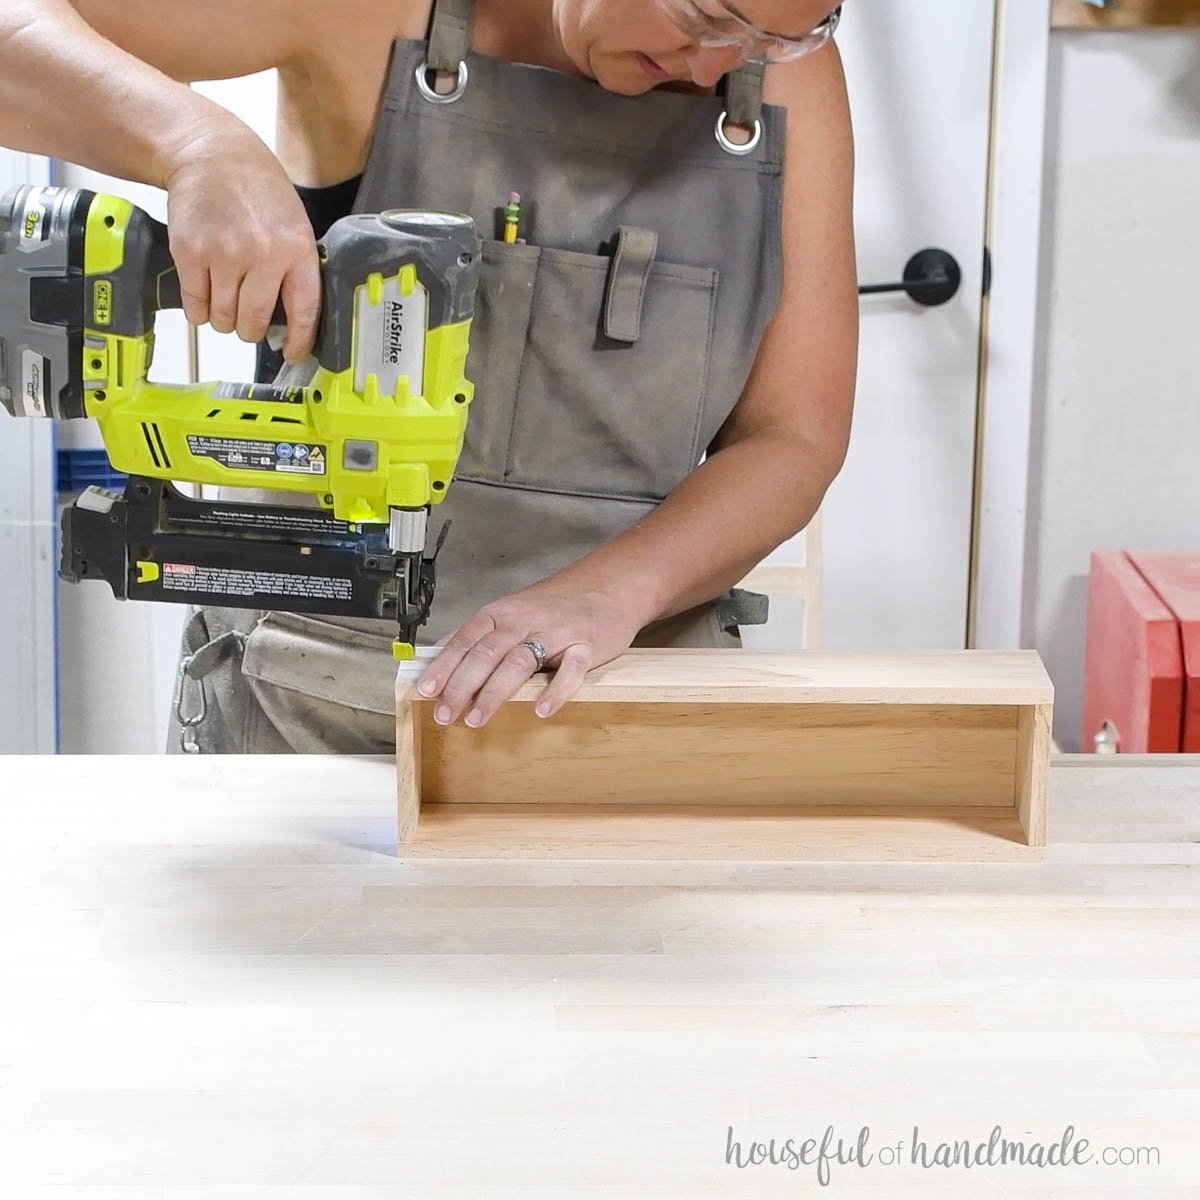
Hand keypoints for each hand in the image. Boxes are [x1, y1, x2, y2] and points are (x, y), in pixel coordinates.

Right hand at [162, 115, 321, 362]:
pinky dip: (199, 310)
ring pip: (223, 318)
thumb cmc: (257, 189)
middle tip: (248, 325)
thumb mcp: (294, 223)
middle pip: (255, 321)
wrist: (211, 152)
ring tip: (225, 305)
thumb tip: (293, 318)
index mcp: (296, 249)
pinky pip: (195, 304)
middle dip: (251, 331)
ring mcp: (224, 254)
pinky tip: (204, 298)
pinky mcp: (190, 252)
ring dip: (223, 321)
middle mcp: (263, 254)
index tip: (293, 353)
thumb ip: (295, 267)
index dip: (299, 340)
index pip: (304, 311)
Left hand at [415, 576, 648, 726]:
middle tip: (445, 714)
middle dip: (461, 685)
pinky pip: (571, 669)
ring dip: (494, 692)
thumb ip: (480, 635)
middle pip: (486, 653)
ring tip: (476, 719)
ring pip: (519, 661)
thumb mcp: (512, 612)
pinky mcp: (587, 645)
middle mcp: (524, 621)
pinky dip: (556, 690)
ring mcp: (556, 632)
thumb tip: (440, 657)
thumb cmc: (558, 605)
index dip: (444, 666)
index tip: (426, 691)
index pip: (465, 640)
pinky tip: (541, 709)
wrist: (611, 584)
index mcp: (502, 614)